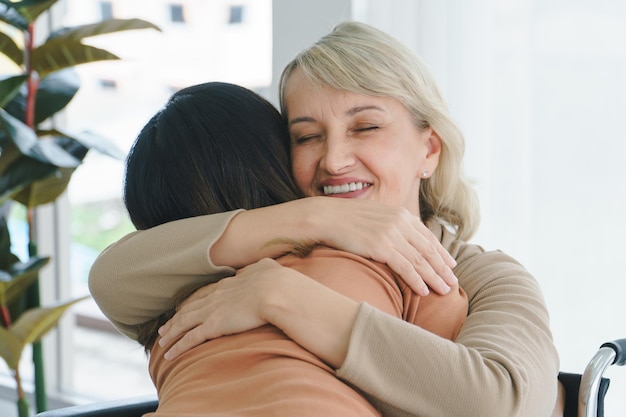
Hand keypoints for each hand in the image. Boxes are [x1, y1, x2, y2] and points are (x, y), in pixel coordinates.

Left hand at [157, 259, 283, 359]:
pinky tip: (169, 355)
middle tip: (165, 328)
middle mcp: (215, 297)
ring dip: (171, 333)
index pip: (202, 294)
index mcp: (227, 284)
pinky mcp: (215, 325)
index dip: (190, 302)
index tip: (182, 308)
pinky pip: (190, 339)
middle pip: (188, 309)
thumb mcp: (267, 268)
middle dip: (175, 319)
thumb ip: (261, 267)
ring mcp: (213, 311)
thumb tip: (263, 265)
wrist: (277, 291)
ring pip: (184, 323)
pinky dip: (178, 347)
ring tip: (162, 341)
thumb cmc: (277, 281)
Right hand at [307, 198, 456, 295]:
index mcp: (400, 214)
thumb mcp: (373, 216)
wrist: (325, 217)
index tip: (450, 264)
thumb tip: (399, 237)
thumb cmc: (345, 219)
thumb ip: (390, 224)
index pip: (427, 236)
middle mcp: (400, 222)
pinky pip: (405, 267)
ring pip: (421, 260)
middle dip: (443, 268)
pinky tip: (424, 291)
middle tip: (454, 283)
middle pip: (428, 249)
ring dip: (435, 277)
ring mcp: (391, 234)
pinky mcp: (381, 246)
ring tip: (445, 291)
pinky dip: (417, 280)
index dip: (441, 252)